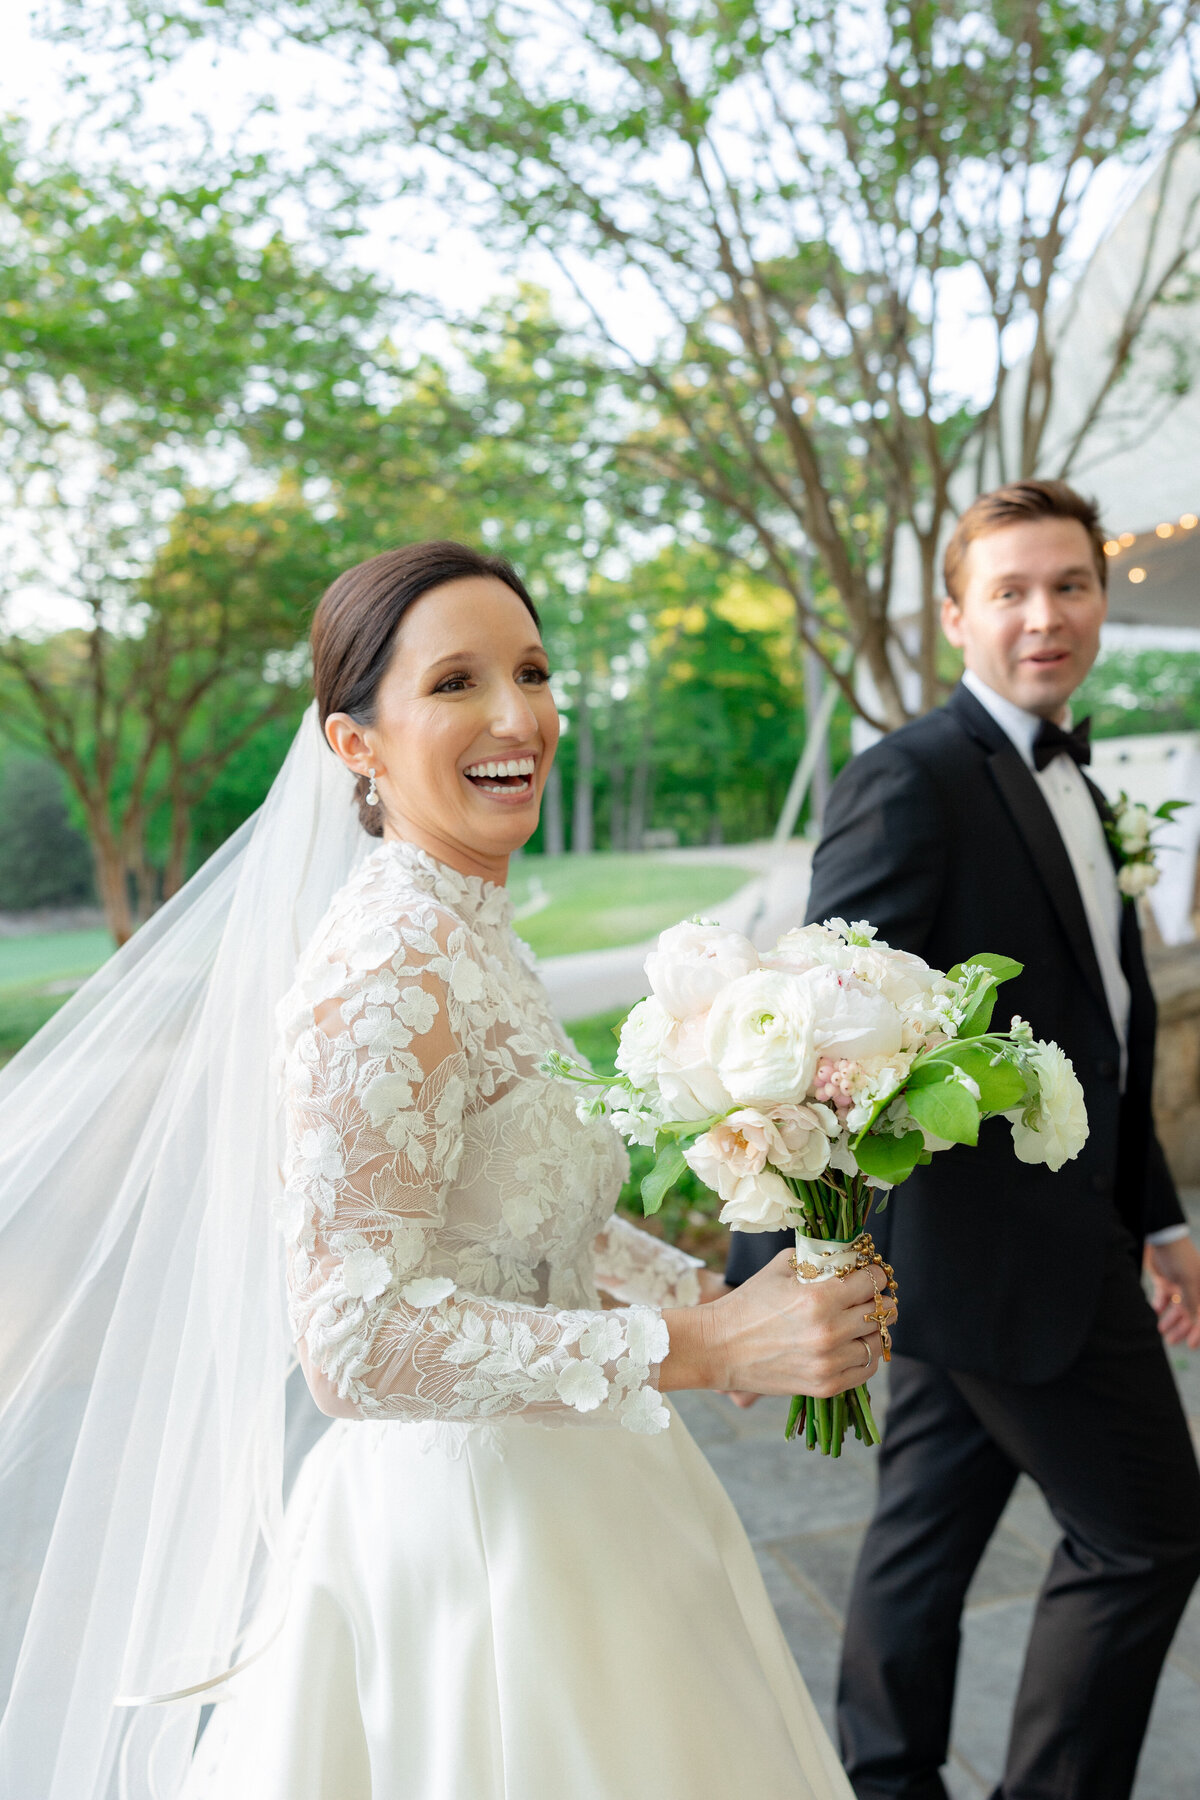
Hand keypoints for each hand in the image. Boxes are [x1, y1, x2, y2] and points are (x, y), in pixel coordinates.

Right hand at [660, 1248, 888, 1397]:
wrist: (720, 1347)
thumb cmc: (750, 1302)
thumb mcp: (782, 1268)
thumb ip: (819, 1259)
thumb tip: (851, 1256)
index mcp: (819, 1298)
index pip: (872, 1282)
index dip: (875, 1274)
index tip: (871, 1273)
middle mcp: (829, 1332)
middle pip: (881, 1311)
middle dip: (878, 1299)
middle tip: (868, 1295)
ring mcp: (829, 1363)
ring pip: (877, 1340)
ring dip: (873, 1327)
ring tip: (860, 1319)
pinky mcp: (826, 1386)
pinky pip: (867, 1369)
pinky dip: (866, 1354)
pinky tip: (853, 1343)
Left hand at [1145, 1236, 1199, 1350]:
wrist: (1159, 1234)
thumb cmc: (1179, 1256)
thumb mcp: (1188, 1281)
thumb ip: (1191, 1302)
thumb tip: (1193, 1320)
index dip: (1198, 1331)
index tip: (1192, 1345)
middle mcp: (1193, 1288)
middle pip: (1190, 1314)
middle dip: (1182, 1328)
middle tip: (1170, 1340)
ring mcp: (1179, 1284)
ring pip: (1176, 1308)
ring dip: (1170, 1320)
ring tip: (1161, 1331)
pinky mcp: (1164, 1279)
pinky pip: (1163, 1298)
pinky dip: (1160, 1306)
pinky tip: (1155, 1312)